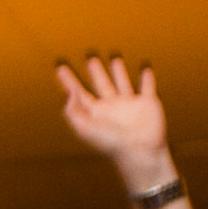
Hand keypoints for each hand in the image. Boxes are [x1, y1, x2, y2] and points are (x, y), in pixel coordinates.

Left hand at [57, 55, 176, 195]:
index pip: (78, 92)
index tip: (60, 67)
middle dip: (94, 71)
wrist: (139, 152)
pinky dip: (147, 77)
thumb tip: (68, 93)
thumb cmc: (110, 143)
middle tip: (89, 56)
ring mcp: (129, 104)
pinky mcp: (147, 103)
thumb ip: (73, 111)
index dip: (68, 81)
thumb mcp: (85, 127)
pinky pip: (147, 86)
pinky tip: (145, 67)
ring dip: (118, 70)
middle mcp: (110, 106)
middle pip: (100, 84)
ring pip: (122, 82)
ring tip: (114, 57)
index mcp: (94, 112)